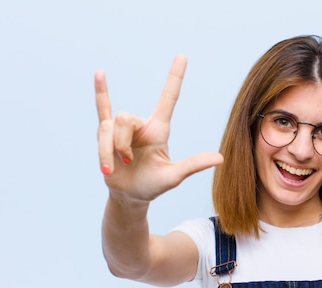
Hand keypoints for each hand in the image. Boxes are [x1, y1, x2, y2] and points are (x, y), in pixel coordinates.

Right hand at [95, 55, 223, 202]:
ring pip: (108, 126)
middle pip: (125, 118)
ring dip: (108, 149)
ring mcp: (122, 130)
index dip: (175, 77)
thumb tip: (221, 158)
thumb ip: (194, 165)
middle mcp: (141, 125)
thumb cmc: (152, 185)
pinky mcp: (106, 136)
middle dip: (121, 143)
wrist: (129, 196)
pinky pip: (102, 110)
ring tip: (113, 168)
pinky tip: (100, 74)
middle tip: (127, 161)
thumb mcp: (174, 176)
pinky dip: (102, 93)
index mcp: (159, 130)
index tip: (182, 56)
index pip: (168, 98)